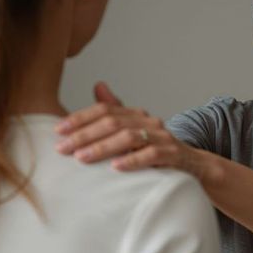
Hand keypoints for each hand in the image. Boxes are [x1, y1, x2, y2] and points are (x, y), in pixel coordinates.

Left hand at [55, 81, 185, 170]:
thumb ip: (117, 111)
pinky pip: (152, 154)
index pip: (105, 109)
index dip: (81, 118)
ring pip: (129, 137)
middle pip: (113, 122)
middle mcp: (149, 121)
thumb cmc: (158, 150)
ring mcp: (163, 136)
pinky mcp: (173, 154)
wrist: (195, 166)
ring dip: (102, 147)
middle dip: (84, 135)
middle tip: (62, 148)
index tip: (58, 130)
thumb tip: (98, 85)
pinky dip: (133, 160)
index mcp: (137, 114)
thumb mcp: (136, 131)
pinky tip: (116, 167)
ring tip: (82, 158)